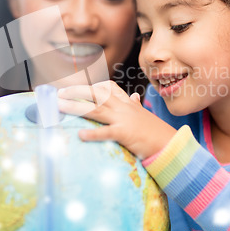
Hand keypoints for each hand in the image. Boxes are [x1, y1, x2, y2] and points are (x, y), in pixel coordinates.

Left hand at [57, 80, 176, 159]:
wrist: (170, 144)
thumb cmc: (155, 131)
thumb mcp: (143, 115)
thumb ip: (135, 105)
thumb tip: (133, 97)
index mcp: (127, 103)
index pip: (109, 88)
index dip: (92, 86)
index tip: (78, 88)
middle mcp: (123, 108)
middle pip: (96, 95)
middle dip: (77, 92)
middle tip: (60, 93)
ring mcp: (123, 119)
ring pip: (96, 109)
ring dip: (76, 107)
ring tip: (60, 106)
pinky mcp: (124, 134)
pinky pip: (106, 133)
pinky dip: (93, 133)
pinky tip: (80, 134)